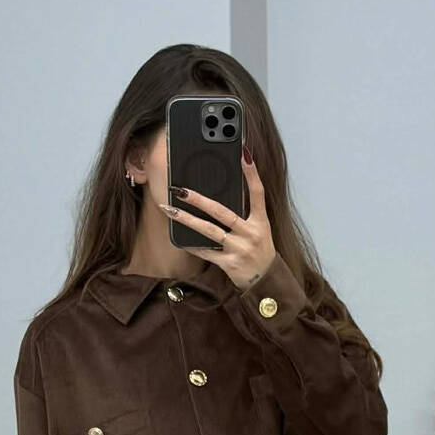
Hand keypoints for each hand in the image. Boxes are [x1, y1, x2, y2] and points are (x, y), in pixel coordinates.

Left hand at [160, 147, 276, 290]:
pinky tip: (178, 237)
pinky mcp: (229, 264)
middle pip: (223, 212)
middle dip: (200, 200)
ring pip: (209, 231)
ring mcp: (239, 249)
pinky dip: (192, 245)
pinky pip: (206, 252)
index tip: (242, 154)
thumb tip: (223, 192)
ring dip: (187, 220)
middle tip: (181, 190)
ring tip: (170, 210)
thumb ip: (247, 211)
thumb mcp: (261, 228)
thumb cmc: (260, 250)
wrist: (265, 281)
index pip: (258, 192)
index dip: (251, 173)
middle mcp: (251, 233)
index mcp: (261, 221)